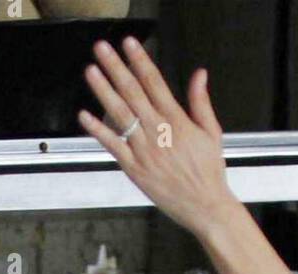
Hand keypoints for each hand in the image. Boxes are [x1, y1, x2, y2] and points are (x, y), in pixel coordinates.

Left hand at [78, 37, 239, 239]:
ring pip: (120, 114)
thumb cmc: (209, 173)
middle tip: (102, 49)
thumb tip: (200, 74)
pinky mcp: (135, 169)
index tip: (129, 44)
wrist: (206, 207)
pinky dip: (98, 130)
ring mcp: (145, 150)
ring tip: (91, 72)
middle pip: (133, 92)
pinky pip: (113, 146)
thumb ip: (201, 102)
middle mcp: (159, 132)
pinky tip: (85, 116)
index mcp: (178, 121)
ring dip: (103, 91)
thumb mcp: (212, 133)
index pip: (155, 83)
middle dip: (116, 68)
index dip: (140, 60)